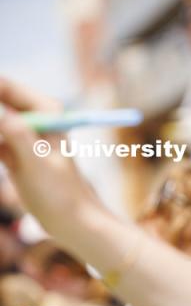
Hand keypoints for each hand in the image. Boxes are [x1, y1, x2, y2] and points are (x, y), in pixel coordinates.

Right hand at [0, 79, 101, 237]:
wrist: (69, 218)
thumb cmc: (60, 191)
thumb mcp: (35, 161)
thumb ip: (16, 133)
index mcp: (47, 110)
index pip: (5, 87)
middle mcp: (35, 116)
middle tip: (2, 149)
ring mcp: (23, 132)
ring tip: (10, 157)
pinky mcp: (13, 149)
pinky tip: (3, 157)